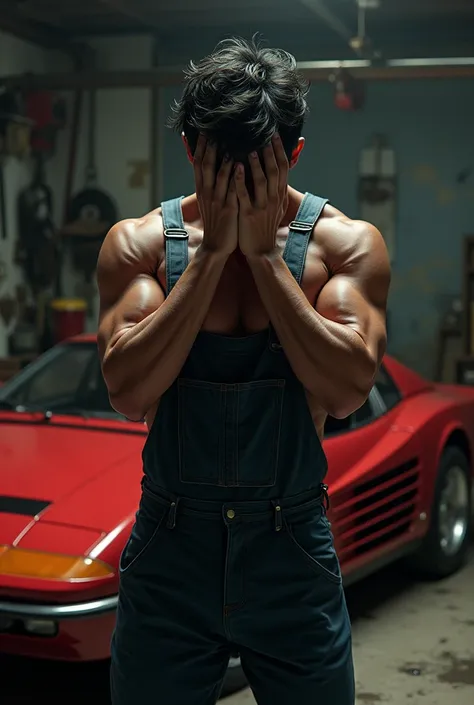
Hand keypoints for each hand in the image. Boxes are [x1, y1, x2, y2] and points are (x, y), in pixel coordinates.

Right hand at [194, 135, 237, 255]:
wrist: (216, 246)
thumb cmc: (217, 223)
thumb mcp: (211, 202)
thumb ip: (213, 186)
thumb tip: (215, 169)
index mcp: (203, 191)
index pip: (198, 164)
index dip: (201, 147)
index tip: (204, 131)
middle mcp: (208, 193)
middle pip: (206, 166)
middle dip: (209, 147)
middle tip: (214, 129)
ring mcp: (218, 201)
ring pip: (219, 175)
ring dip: (223, 158)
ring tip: (229, 141)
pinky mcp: (229, 209)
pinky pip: (232, 190)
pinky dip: (235, 177)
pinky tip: (239, 164)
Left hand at [234, 134, 288, 258]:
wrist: (261, 250)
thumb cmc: (265, 226)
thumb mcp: (276, 207)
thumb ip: (277, 189)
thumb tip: (278, 171)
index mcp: (279, 195)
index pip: (283, 169)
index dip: (279, 151)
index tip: (274, 135)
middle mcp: (273, 199)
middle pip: (275, 171)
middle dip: (271, 152)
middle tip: (265, 135)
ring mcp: (261, 207)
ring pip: (262, 181)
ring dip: (257, 164)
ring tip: (252, 149)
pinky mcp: (248, 215)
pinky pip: (244, 195)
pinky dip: (241, 180)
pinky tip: (237, 168)